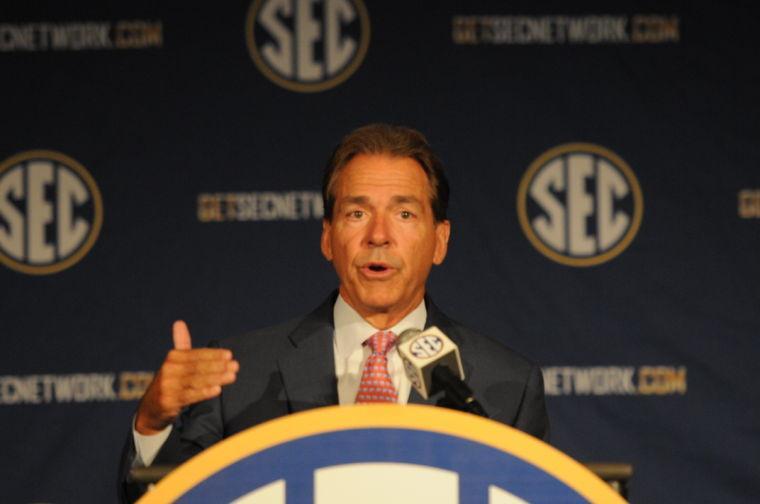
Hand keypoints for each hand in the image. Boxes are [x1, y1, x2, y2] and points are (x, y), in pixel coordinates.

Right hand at [135, 320, 238, 434]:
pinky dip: (204, 392)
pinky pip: (190, 396)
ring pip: (196, 381)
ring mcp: (168, 386)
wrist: (151, 407)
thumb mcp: (174, 362)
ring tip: (232, 376)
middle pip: (197, 367)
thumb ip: (181, 343)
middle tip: (235, 366)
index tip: (229, 355)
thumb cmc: (170, 380)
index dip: (213, 354)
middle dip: (218, 366)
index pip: (196, 354)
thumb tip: (179, 322)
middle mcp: (168, 370)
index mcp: (172, 358)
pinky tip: (217, 389)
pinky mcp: (169, 401)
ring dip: (216, 378)